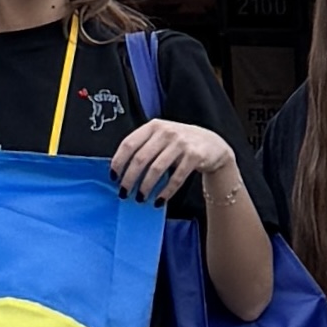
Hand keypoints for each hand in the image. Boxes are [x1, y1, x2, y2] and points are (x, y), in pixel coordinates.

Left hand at [111, 116, 234, 207]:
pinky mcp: (194, 156)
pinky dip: (166, 191)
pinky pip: (176, 178)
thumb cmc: (180, 143)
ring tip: (140, 198)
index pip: (128, 144)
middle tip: (124, 192)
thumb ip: (144, 147)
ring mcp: (181, 143)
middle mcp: (166, 132)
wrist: (213, 144)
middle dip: (129, 179)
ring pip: (156, 169)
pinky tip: (159, 200)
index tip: (113, 177)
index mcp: (153, 126)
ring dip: (146, 187)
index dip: (118, 162)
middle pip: (140, 159)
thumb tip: (120, 171)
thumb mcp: (161, 137)